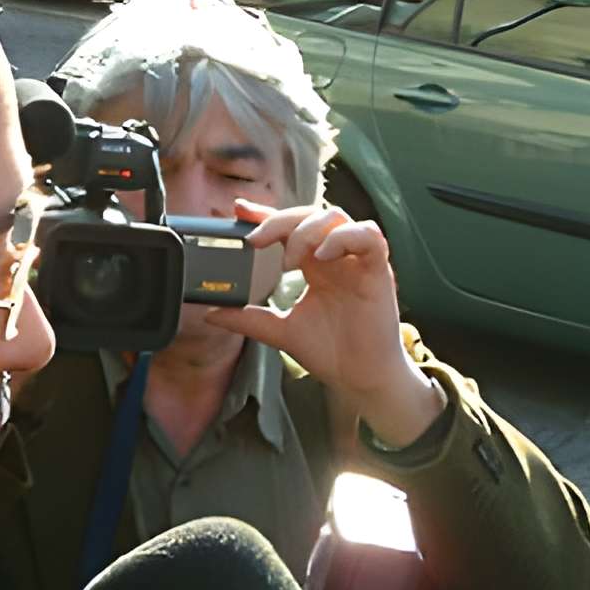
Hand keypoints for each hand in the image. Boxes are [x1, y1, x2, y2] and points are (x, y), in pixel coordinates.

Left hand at [202, 199, 443, 447]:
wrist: (358, 379)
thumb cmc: (331, 352)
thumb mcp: (281, 331)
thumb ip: (248, 318)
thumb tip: (211, 314)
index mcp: (313, 265)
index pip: (289, 227)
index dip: (266, 214)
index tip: (239, 210)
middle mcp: (334, 257)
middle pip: (309, 214)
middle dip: (280, 221)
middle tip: (257, 241)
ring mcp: (356, 261)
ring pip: (335, 217)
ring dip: (307, 229)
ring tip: (290, 259)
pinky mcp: (378, 270)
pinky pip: (368, 236)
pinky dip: (343, 237)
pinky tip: (323, 256)